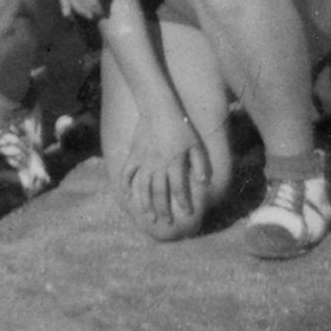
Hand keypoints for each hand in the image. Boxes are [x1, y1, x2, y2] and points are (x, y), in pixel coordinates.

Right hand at [121, 108, 210, 232]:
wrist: (158, 108)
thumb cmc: (181, 125)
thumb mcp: (196, 143)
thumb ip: (200, 163)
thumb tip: (204, 183)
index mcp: (175, 162)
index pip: (180, 189)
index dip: (184, 203)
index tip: (188, 214)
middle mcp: (158, 165)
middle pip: (160, 193)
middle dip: (165, 210)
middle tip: (168, 222)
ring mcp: (143, 161)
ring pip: (143, 188)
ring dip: (146, 204)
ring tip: (150, 217)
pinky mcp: (134, 155)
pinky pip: (127, 174)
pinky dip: (126, 186)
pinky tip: (128, 196)